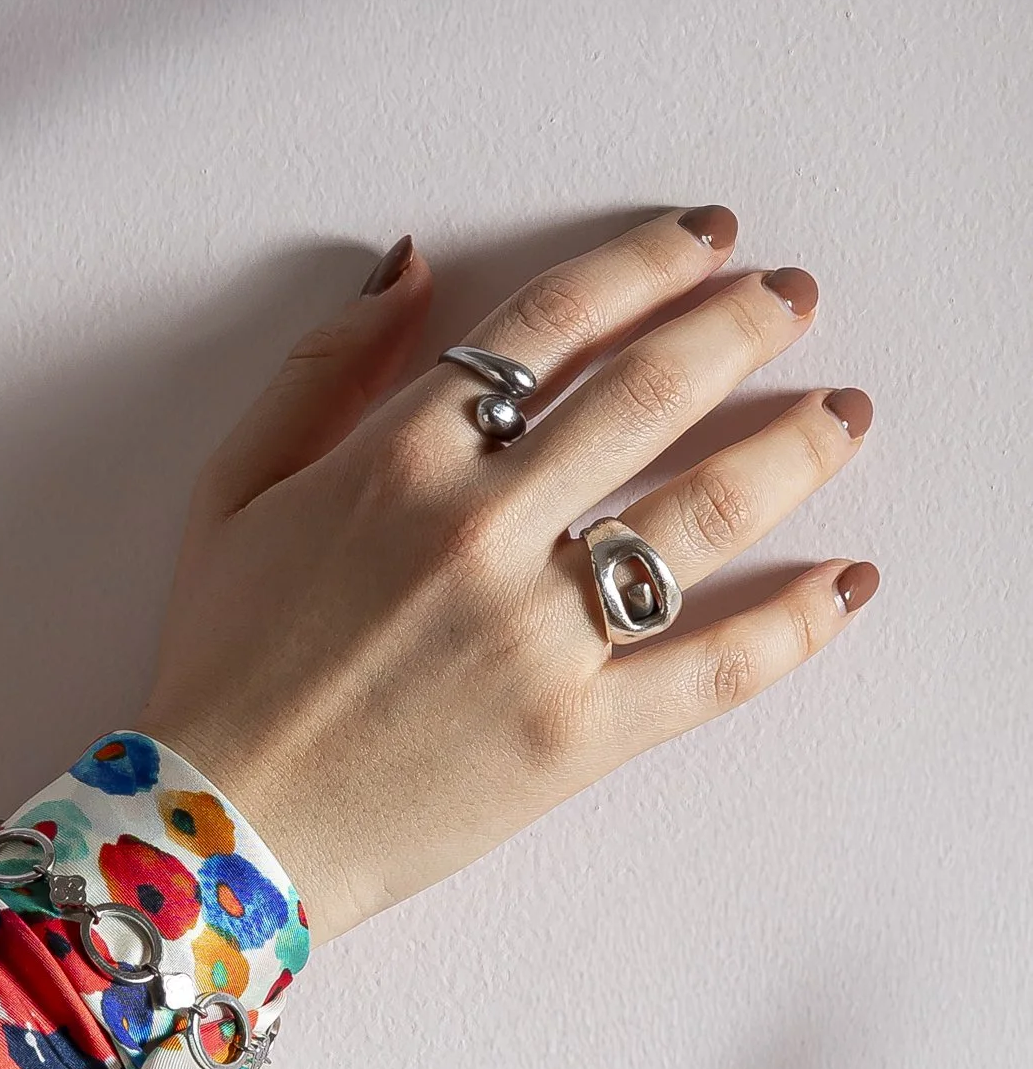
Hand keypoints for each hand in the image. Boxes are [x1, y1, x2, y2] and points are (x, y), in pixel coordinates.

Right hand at [140, 208, 877, 944]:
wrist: (222, 829)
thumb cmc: (222, 662)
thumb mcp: (233, 490)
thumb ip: (321, 368)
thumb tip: (415, 268)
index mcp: (400, 459)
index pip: (556, 322)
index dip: (648, 261)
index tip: (708, 238)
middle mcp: (482, 529)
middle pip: (653, 390)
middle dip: (744, 323)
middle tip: (796, 296)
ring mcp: (538, 635)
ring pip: (707, 509)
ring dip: (795, 444)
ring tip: (841, 412)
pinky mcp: (577, 735)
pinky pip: (716, 665)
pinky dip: (796, 621)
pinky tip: (846, 582)